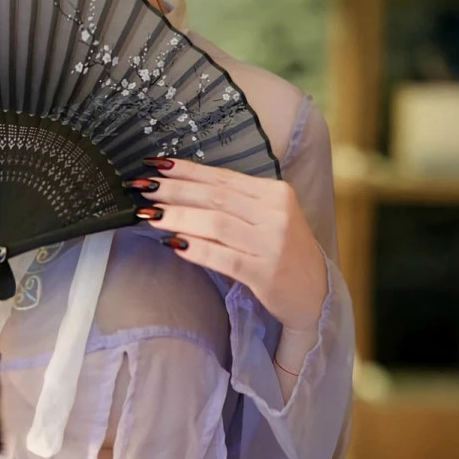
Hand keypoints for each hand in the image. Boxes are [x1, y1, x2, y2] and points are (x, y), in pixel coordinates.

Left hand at [135, 157, 328, 330]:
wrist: (316, 293)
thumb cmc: (284, 252)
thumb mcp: (268, 218)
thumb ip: (235, 204)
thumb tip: (181, 192)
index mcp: (275, 193)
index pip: (223, 178)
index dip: (187, 171)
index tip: (155, 165)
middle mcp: (276, 214)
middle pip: (215, 197)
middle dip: (175, 191)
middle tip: (143, 188)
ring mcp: (272, 244)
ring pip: (216, 225)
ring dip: (179, 218)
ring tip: (150, 216)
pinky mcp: (266, 273)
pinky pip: (224, 258)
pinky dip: (198, 250)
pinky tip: (174, 245)